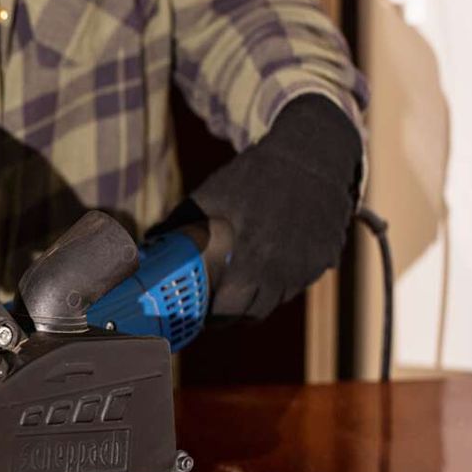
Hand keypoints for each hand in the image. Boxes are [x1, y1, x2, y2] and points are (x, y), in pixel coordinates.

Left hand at [166, 94, 362, 320]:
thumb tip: (146, 244)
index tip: (199, 316)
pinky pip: (297, 284)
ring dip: (256, 301)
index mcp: (254, 255)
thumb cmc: (254, 175)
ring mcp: (308, 266)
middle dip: (231, 316)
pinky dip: (279, 284)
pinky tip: (264, 270)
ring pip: (277, 300)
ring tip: (236, 293)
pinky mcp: (325, 260)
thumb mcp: (212, 195)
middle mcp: (284, 267)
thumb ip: (179, 224)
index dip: (213, 317)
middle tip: (213, 312)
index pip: (231, 307)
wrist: (311, 154)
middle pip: (254, 312)